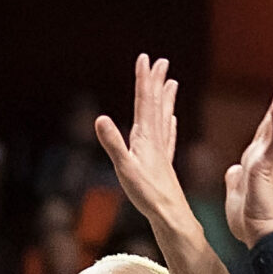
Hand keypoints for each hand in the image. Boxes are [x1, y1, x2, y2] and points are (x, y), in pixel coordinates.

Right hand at [92, 53, 193, 232]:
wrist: (170, 215)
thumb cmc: (147, 194)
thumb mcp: (124, 168)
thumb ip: (112, 143)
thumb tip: (100, 118)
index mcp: (145, 137)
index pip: (144, 101)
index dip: (143, 79)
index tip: (145, 58)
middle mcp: (155, 140)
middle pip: (156, 105)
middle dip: (157, 82)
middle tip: (161, 61)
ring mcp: (161, 151)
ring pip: (164, 117)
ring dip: (166, 99)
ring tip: (172, 82)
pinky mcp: (164, 164)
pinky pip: (167, 137)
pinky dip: (169, 123)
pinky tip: (172, 119)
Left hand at [224, 70, 272, 247]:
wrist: (258, 236)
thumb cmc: (248, 221)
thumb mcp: (235, 194)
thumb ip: (235, 179)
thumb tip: (233, 169)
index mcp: (255, 160)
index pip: (264, 130)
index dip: (271, 112)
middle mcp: (263, 156)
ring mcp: (266, 160)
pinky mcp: (265, 168)